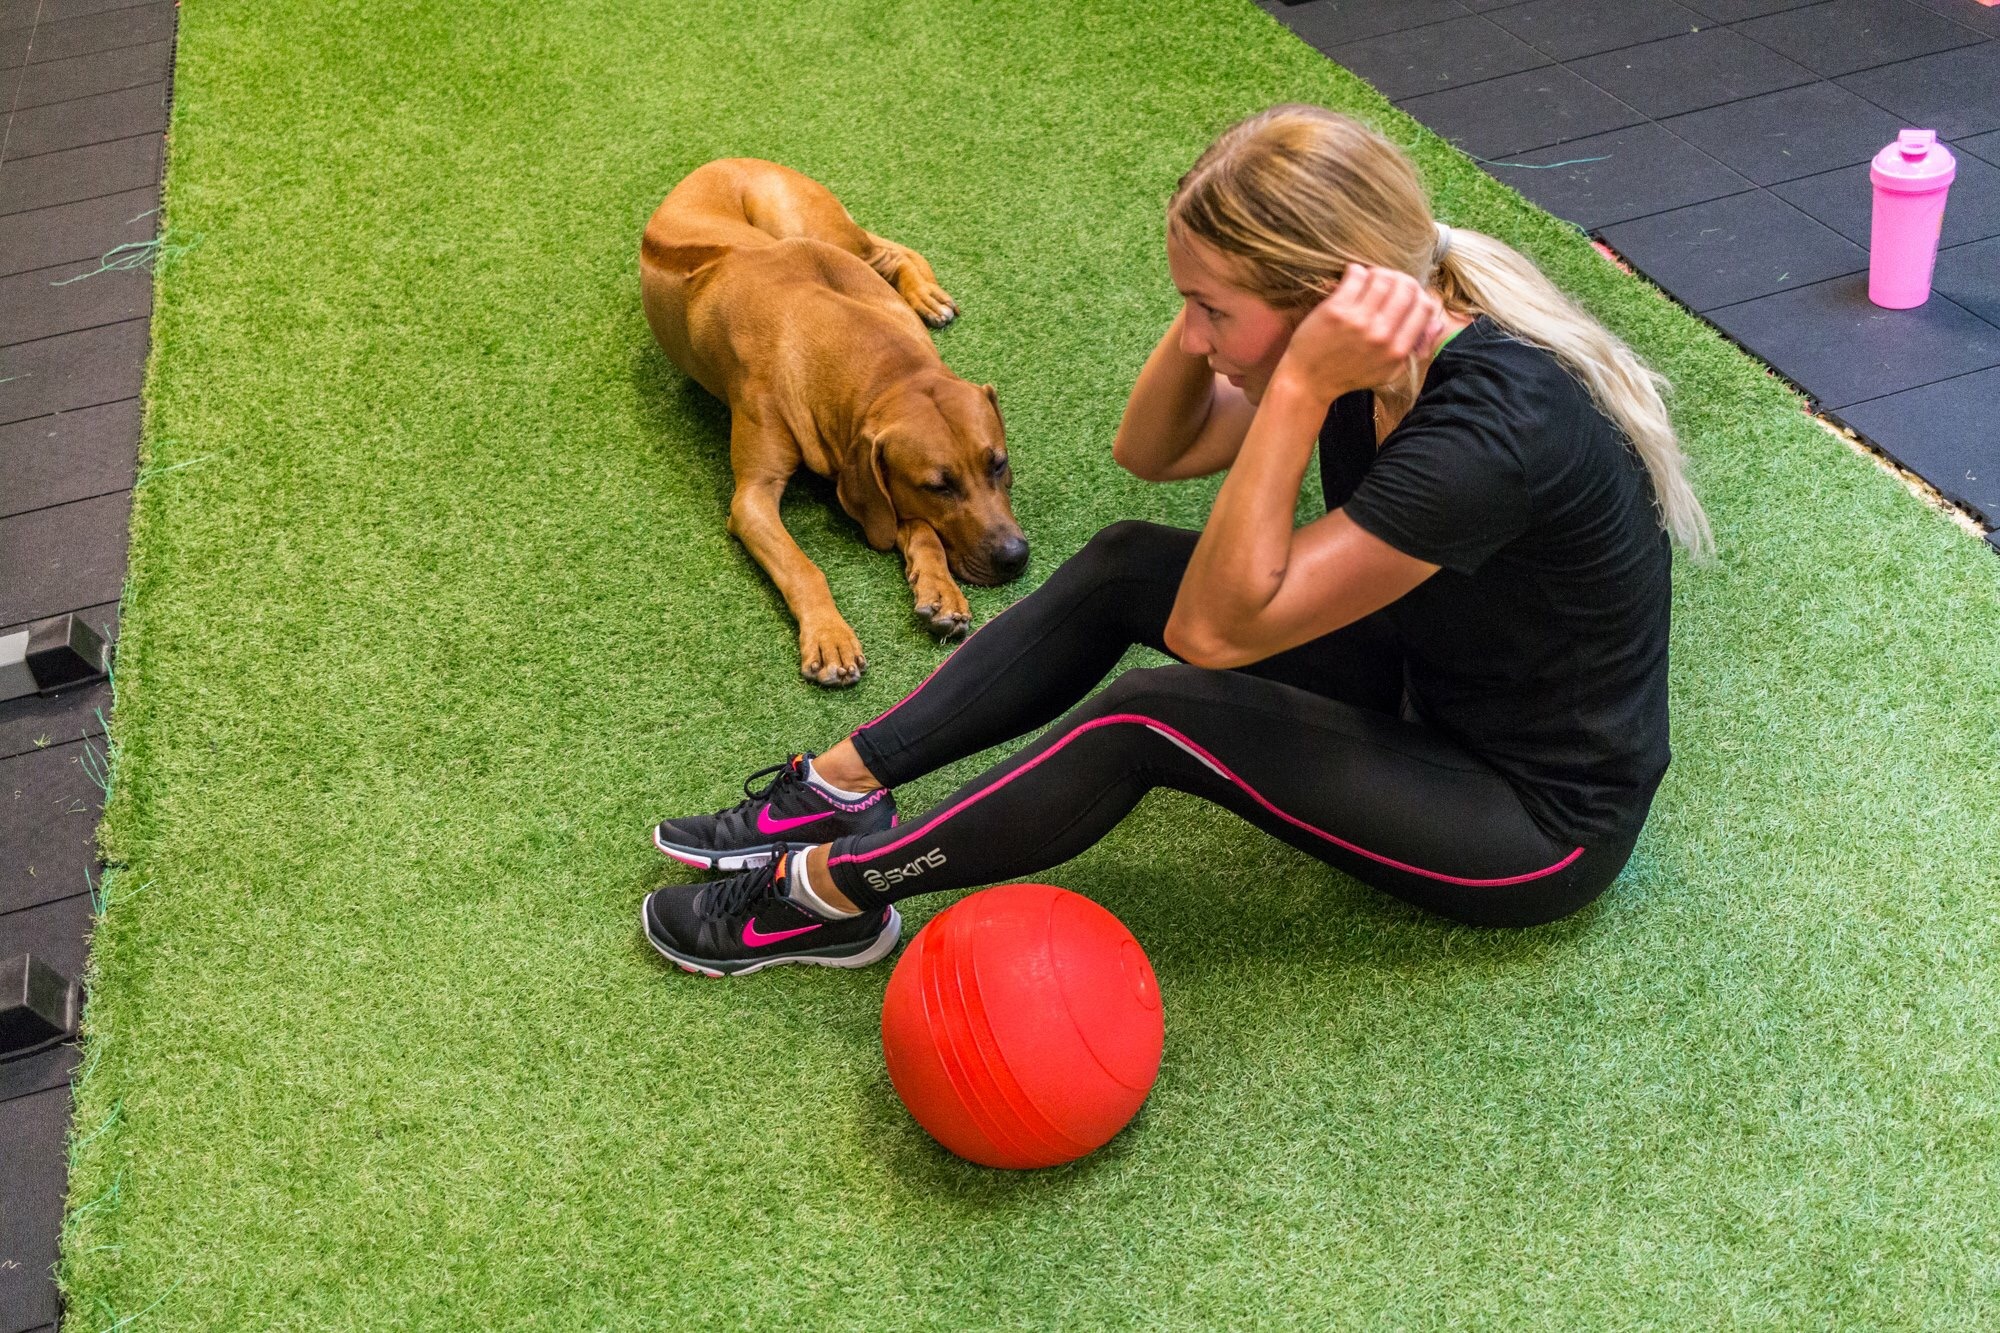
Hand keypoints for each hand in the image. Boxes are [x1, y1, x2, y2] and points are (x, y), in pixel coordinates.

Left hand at [1273, 265, 1444, 403]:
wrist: (1309, 382)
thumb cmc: (1350, 374)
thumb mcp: (1389, 370)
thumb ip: (1415, 347)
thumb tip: (1437, 323)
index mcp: (1398, 349)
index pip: (1424, 305)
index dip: (1418, 294)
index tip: (1406, 294)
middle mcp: (1381, 334)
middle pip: (1406, 286)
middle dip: (1400, 279)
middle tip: (1388, 282)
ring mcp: (1358, 321)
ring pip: (1383, 277)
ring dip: (1378, 272)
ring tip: (1369, 278)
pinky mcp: (1335, 311)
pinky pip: (1356, 275)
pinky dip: (1356, 270)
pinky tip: (1352, 277)